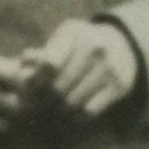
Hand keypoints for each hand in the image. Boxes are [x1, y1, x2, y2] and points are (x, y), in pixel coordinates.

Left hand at [21, 19, 139, 120]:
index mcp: (73, 33)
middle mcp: (94, 48)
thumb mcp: (60, 40)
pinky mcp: (119, 85)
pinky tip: (72, 111)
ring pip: (72, 102)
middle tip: (38, 105)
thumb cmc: (79, 45)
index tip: (32, 87)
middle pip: (58, 88)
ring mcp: (108, 67)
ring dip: (59, 110)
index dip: (36, 80)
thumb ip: (39, 54)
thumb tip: (25, 61)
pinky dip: (77, 116)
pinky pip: (89, 111)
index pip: (48, 64)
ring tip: (53, 109)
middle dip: (44, 99)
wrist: (122, 46)